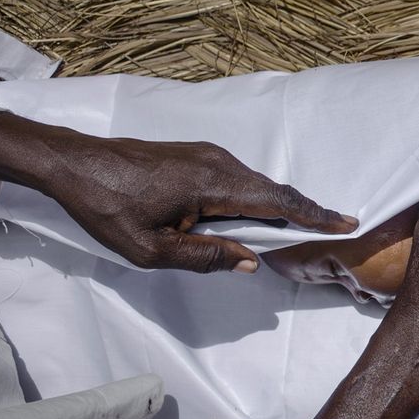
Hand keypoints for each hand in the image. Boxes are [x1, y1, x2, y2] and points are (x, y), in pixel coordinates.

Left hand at [0, 111, 355, 272]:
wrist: (71, 162)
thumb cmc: (106, 208)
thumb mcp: (150, 249)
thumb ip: (204, 257)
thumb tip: (249, 263)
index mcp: (211, 184)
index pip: (276, 202)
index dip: (313, 215)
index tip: (347, 222)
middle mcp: (218, 162)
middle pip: (273, 190)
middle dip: (305, 211)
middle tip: (335, 228)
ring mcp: (207, 155)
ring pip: (256, 184)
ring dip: (279, 206)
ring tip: (299, 228)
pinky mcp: (196, 155)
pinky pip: (239, 179)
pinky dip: (256, 197)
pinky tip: (254, 216)